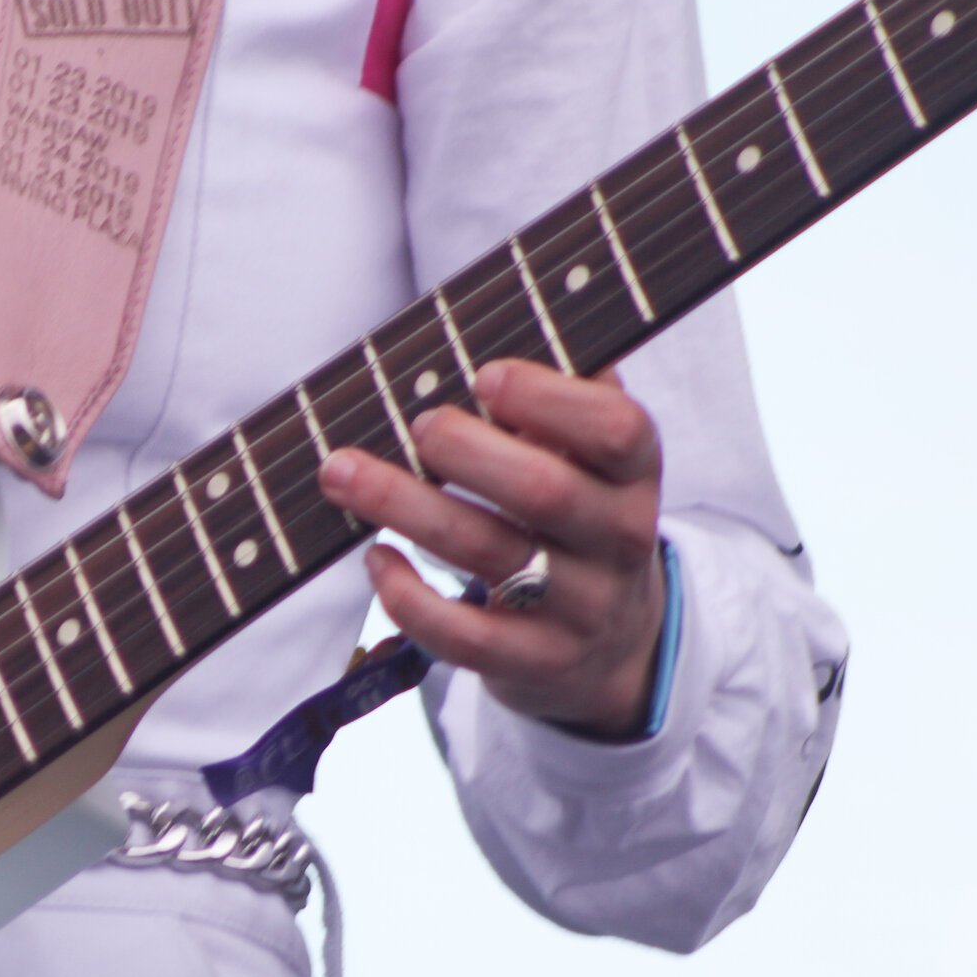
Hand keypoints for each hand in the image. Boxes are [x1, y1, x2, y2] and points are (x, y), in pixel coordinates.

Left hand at [318, 359, 667, 738]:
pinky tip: (376, 559)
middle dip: (470, 454)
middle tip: (415, 425)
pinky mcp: (533, 664)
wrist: (610, 646)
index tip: (484, 374)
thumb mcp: (587, 457)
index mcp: (634, 474)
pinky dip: (409, 598)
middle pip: (546, 494)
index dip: (552, 400)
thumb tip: (498, 312)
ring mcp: (579, 609)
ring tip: (342, 472)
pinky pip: (465, 636)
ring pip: (490, 558)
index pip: (617, 431)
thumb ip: (559, 392)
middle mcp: (618, 542)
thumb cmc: (573, 519)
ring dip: (407, 509)